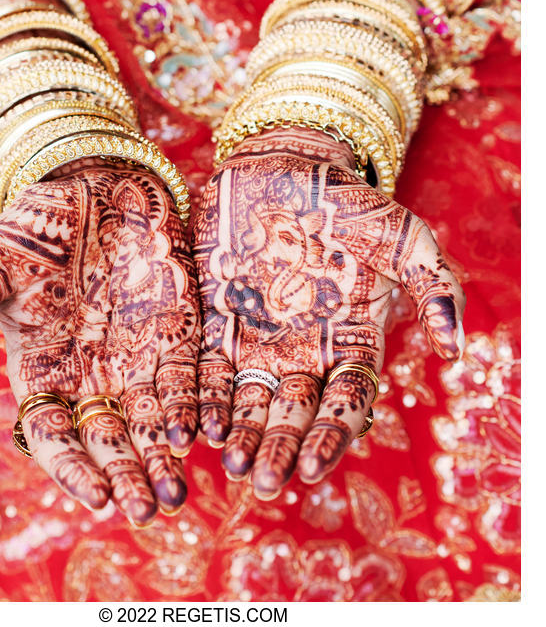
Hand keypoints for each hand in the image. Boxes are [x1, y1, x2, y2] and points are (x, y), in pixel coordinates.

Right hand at [0, 162, 200, 525]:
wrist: (87, 184)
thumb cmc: (30, 228)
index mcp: (45, 371)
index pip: (56, 437)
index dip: (74, 470)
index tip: (97, 496)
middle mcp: (93, 374)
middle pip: (111, 440)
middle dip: (128, 476)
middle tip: (149, 508)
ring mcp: (137, 353)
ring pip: (153, 419)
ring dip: (165, 456)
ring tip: (178, 489)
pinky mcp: (175, 327)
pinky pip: (188, 375)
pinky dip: (195, 404)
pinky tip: (203, 431)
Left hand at [192, 127, 464, 499]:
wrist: (287, 166)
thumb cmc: (351, 204)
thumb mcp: (404, 236)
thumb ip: (435, 287)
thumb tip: (457, 350)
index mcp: (350, 343)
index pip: (345, 403)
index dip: (331, 436)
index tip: (313, 464)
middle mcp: (303, 352)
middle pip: (293, 414)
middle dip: (279, 449)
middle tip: (266, 482)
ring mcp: (257, 340)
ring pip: (247, 401)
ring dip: (238, 435)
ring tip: (230, 462)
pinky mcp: (215, 320)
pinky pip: (205, 368)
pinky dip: (199, 398)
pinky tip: (191, 425)